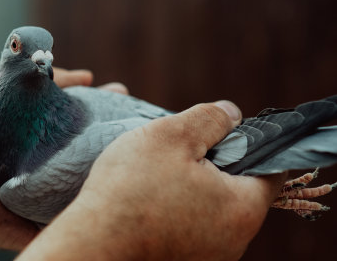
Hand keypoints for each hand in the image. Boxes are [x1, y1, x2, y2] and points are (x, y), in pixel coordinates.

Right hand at [17, 101, 285, 260]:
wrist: (92, 242)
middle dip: (214, 164)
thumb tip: (231, 114)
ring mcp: (207, 257)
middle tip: (179, 150)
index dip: (247, 143)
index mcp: (242, 210)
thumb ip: (209, 119)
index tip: (218, 132)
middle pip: (237, 190)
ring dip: (191, 186)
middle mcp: (234, 242)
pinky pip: (190, 227)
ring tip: (158, 173)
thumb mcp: (171, 135)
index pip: (270, 171)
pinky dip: (175, 208)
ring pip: (211, 209)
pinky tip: (148, 197)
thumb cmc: (131, 189)